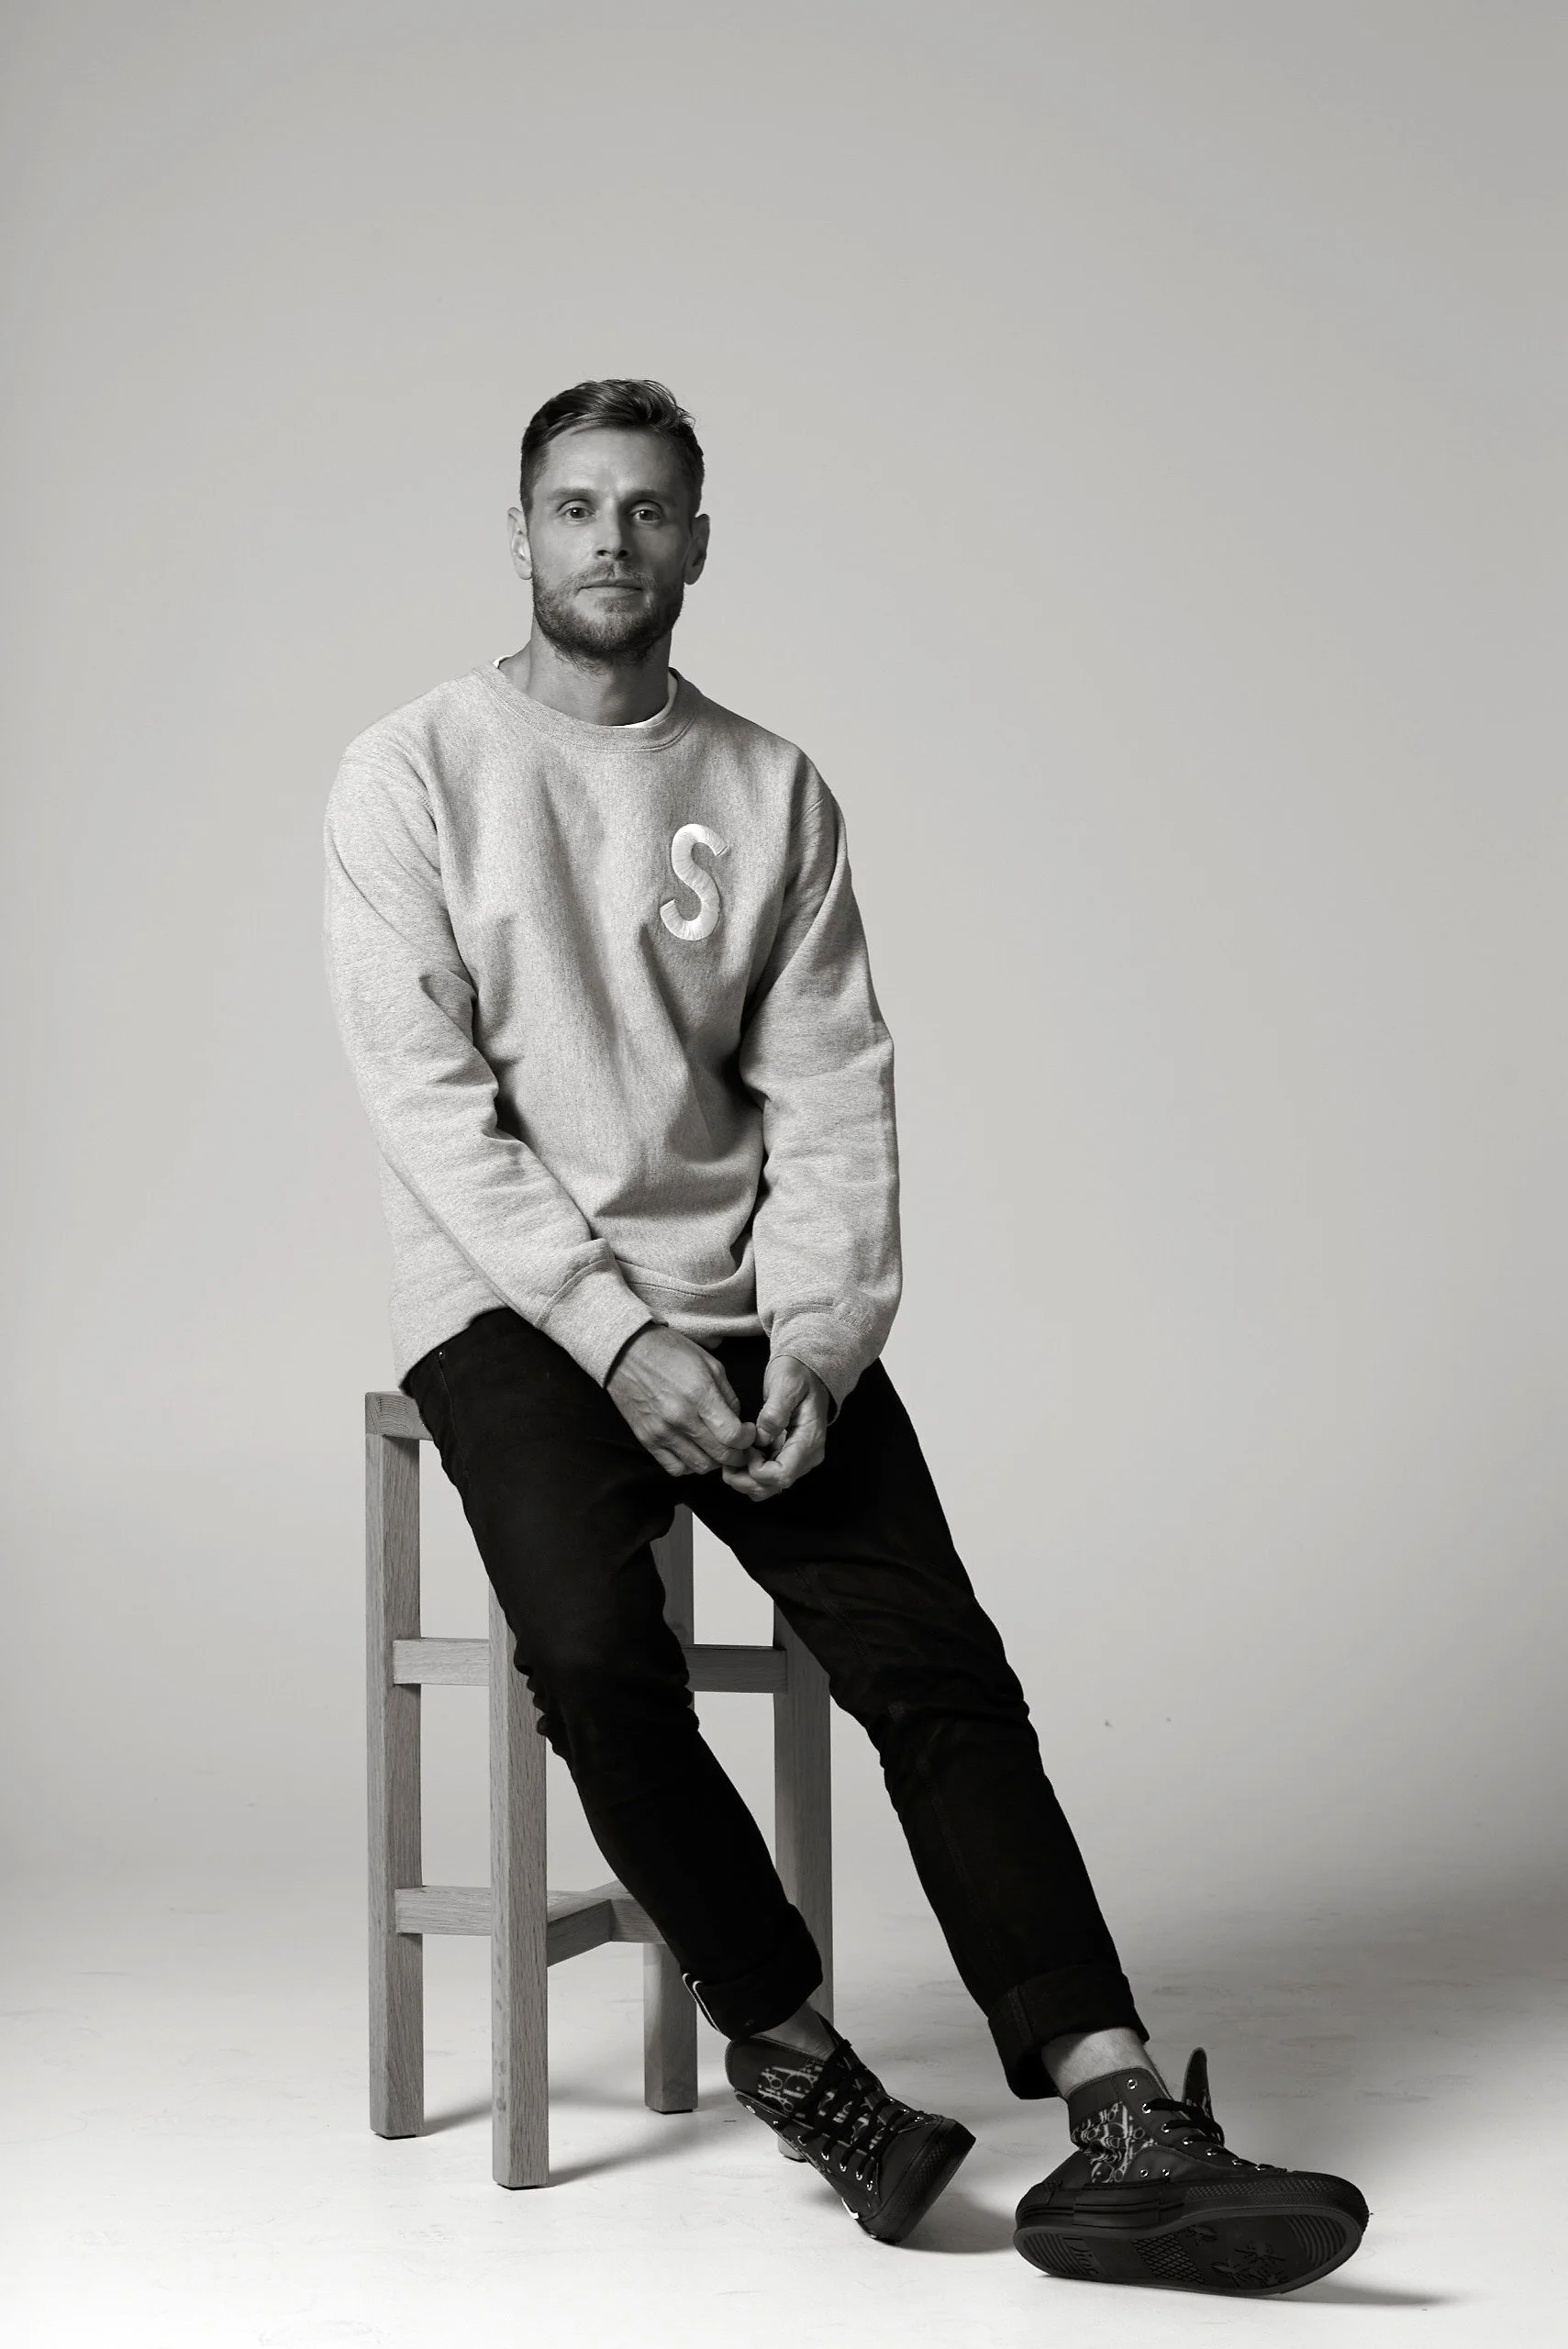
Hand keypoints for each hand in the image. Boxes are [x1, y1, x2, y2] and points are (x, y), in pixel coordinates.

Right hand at [606, 1325, 757, 1477]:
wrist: (626, 1352)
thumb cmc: (670, 1352)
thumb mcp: (710, 1364)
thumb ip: (728, 1396)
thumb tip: (738, 1422)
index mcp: (699, 1394)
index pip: (732, 1435)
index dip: (748, 1439)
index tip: (748, 1433)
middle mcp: (680, 1418)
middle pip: (720, 1456)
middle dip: (737, 1455)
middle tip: (740, 1446)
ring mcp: (662, 1432)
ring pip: (700, 1467)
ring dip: (715, 1462)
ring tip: (717, 1448)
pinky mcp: (647, 1440)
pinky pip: (675, 1468)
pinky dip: (690, 1465)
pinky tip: (694, 1451)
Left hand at [721, 1354, 830, 1500]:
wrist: (807, 1371)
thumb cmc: (798, 1375)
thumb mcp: (787, 1384)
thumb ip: (775, 1412)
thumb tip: (762, 1437)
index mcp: (809, 1441)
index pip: (783, 1475)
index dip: (758, 1471)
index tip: (747, 1450)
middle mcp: (806, 1456)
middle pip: (774, 1486)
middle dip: (746, 1480)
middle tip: (728, 1460)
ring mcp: (796, 1459)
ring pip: (768, 1487)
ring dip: (745, 1480)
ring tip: (731, 1459)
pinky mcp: (786, 1457)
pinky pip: (766, 1478)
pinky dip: (749, 1475)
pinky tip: (740, 1456)